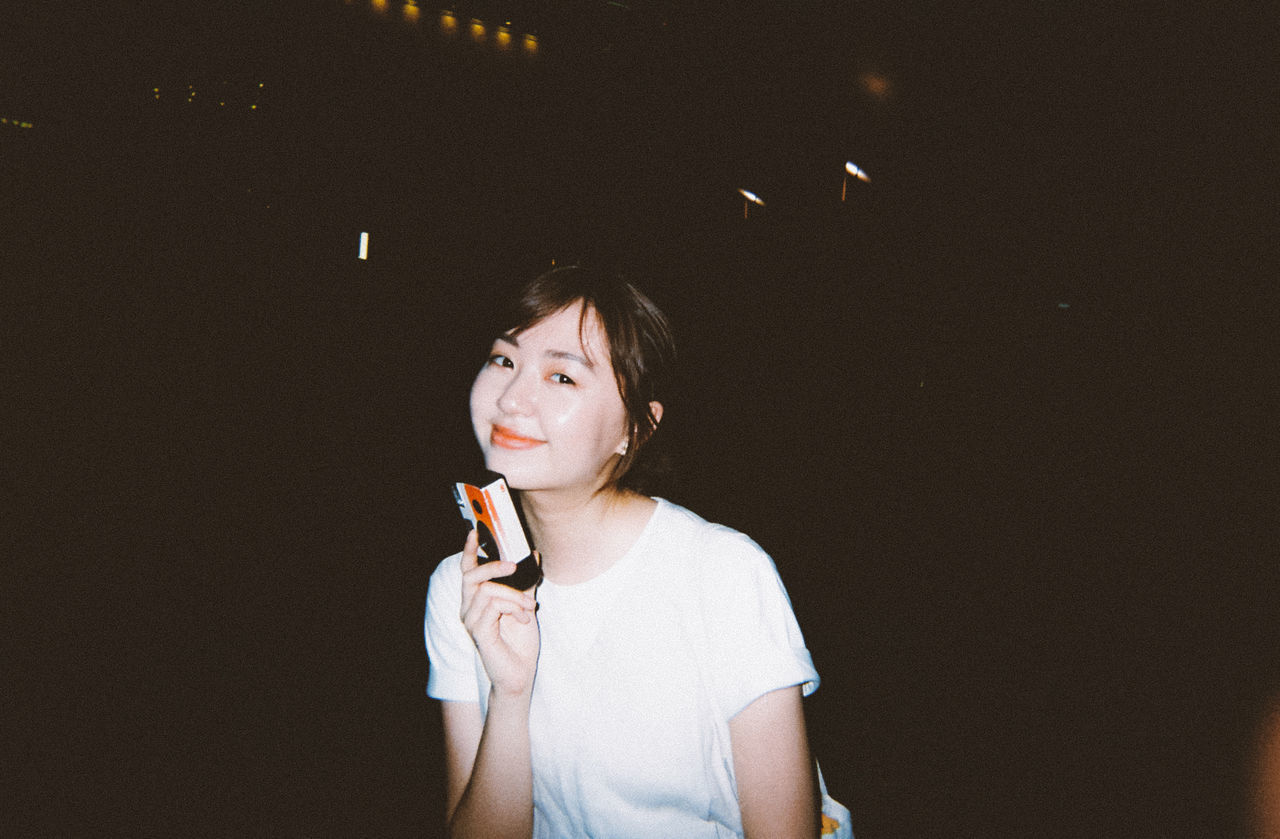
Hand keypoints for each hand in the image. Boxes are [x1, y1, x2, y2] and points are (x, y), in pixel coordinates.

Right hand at [459, 530, 540, 697]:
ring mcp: (470, 620)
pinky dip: (513, 607)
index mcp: (477, 600)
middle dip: (494, 567)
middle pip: (471, 575)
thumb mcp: (525, 605)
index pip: (467, 570)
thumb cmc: (520, 641)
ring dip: (514, 595)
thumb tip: (533, 556)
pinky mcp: (477, 631)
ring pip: (487, 590)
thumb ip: (526, 582)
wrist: (520, 672)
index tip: (474, 530)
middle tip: (514, 566)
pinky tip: (523, 619)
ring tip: (528, 609)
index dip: (468, 550)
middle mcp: (468, 608)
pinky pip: (492, 606)